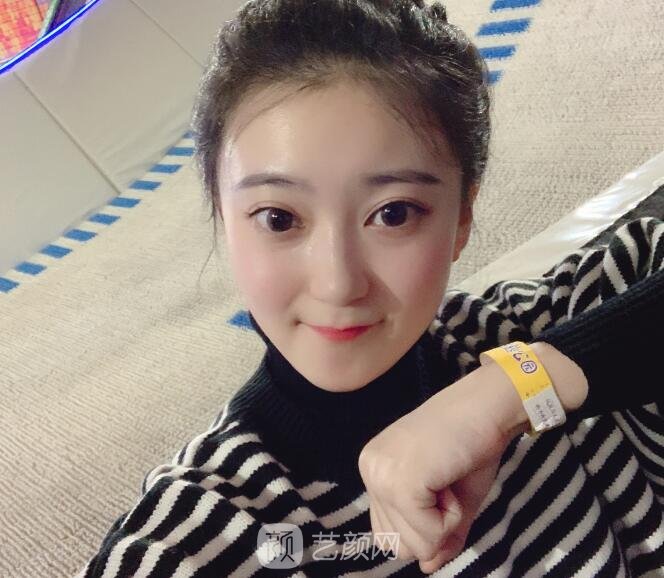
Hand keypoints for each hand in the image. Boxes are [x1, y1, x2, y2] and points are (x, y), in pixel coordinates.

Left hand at [358, 361, 519, 573]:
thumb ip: (436, 534)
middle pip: (397, 545)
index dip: (425, 523)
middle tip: (447, 480)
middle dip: (433, 526)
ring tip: (449, 476)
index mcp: (375, 468)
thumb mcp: (452, 498)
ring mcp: (381, 475)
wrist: (489, 406)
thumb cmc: (472, 443)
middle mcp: (369, 469)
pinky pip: (429, 535)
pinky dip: (452, 518)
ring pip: (413, 546)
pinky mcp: (401, 482)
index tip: (443, 483)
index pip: (389, 533)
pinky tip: (452, 478)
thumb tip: (426, 567)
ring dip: (445, 521)